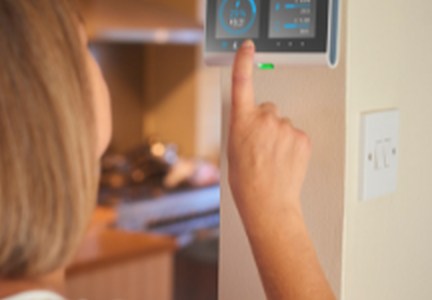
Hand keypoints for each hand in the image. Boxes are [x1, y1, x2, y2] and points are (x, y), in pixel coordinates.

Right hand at [227, 40, 311, 217]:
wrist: (267, 202)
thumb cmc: (246, 181)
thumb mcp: (233, 149)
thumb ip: (244, 128)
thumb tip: (254, 125)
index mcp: (241, 121)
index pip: (241, 83)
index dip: (244, 62)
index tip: (248, 47)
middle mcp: (264, 119)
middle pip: (268, 109)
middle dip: (266, 123)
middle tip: (261, 147)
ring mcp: (285, 128)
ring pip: (283, 124)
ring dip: (279, 137)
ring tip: (273, 159)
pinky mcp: (302, 137)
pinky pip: (296, 135)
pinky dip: (292, 145)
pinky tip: (284, 161)